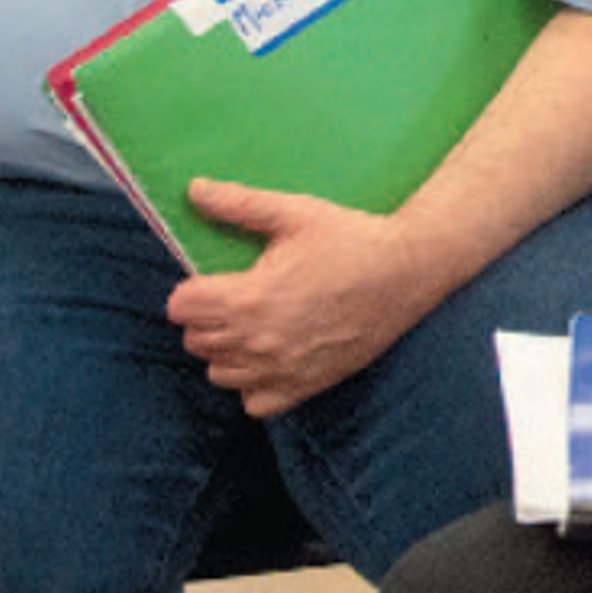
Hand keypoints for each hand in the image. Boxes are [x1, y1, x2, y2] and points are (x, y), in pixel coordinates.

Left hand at [167, 182, 451, 418]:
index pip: (180, 307)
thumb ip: (238, 203)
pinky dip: (253, 384)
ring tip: (254, 326)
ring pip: (218, 373)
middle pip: (195, 340)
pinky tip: (271, 357)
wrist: (411, 271)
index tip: (216, 280)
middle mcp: (259, 341)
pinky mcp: (305, 386)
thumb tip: (193, 189)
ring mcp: (281, 369)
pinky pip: (253, 403)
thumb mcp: (295, 213)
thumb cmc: (352, 239)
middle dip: (207, 318)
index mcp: (249, 298)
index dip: (193, 289)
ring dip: (227, 351)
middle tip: (237, 296)